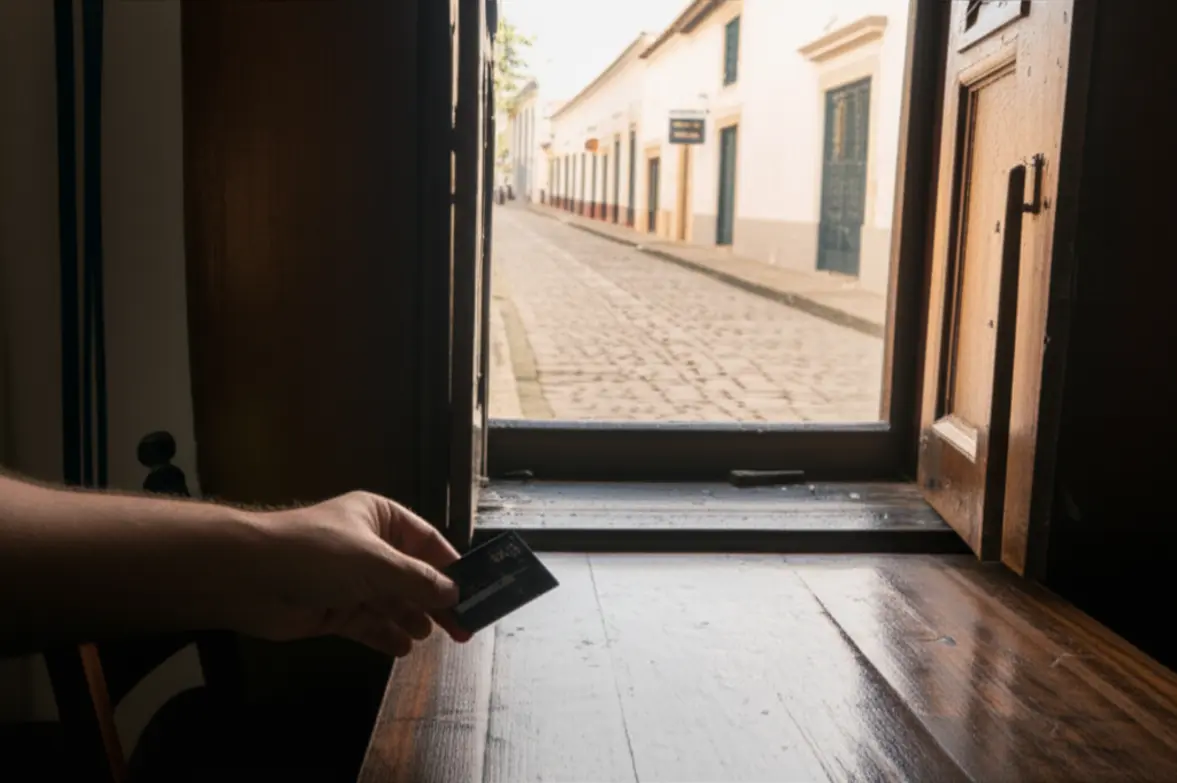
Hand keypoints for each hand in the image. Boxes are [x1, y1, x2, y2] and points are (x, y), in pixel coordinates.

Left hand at [229, 491, 472, 656]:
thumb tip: (455, 593)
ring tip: (429, 636)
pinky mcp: (334, 610)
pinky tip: (402, 648)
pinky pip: (369, 624)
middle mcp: (368, 547)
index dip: (451, 567)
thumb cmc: (318, 554)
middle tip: (463, 628)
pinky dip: (385, 635)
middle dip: (435, 601)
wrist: (249, 577)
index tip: (475, 591)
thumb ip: (418, 581)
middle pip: (412, 576)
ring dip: (410, 619)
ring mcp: (350, 580)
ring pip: (392, 602)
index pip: (427, 542)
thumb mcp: (376, 562)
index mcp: (380, 519)